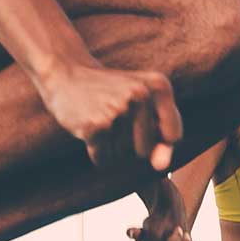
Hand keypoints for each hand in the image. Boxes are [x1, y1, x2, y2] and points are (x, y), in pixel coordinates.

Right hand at [40, 62, 182, 170]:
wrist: (66, 74)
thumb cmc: (111, 96)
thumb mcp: (143, 109)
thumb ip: (161, 140)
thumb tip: (161, 165)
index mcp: (159, 86)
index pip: (173, 136)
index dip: (156, 139)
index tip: (137, 118)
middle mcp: (141, 94)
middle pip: (145, 150)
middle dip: (128, 143)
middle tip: (112, 115)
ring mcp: (118, 109)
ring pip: (123, 155)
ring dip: (110, 145)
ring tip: (101, 118)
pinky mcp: (96, 125)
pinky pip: (104, 160)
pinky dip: (96, 152)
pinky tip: (89, 128)